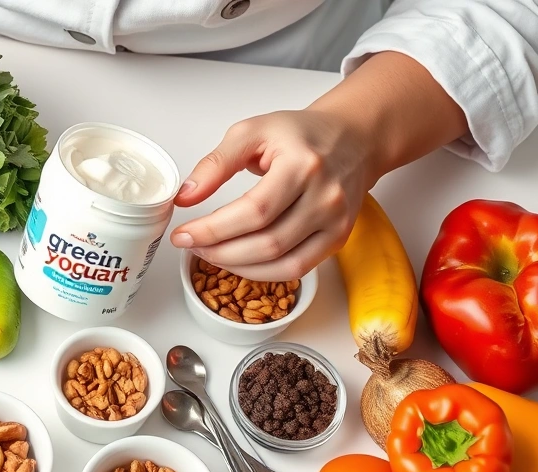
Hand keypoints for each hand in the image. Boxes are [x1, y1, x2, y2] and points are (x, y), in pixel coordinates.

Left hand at [169, 109, 377, 280]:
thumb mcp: (251, 132)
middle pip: (267, 242)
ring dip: (238, 267)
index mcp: (303, 165)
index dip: (213, 229)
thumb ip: (215, 164)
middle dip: (220, 251)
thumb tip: (185, 197)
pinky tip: (239, 262)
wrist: (353, 138)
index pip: (254, 210)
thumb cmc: (300, 134)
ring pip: (282, 264)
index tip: (183, 234)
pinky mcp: (338, 239)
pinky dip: (263, 273)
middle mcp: (326, 197)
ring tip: (210, 253)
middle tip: (192, 245)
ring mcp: (336, 222)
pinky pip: (297, 270)